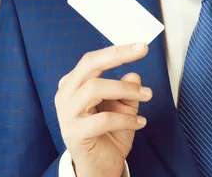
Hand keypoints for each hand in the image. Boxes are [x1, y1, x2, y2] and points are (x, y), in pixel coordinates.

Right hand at [54, 42, 152, 176]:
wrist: (100, 167)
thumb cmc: (108, 135)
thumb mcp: (123, 108)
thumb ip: (127, 91)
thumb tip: (134, 74)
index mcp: (74, 84)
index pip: (93, 60)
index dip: (117, 51)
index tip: (140, 46)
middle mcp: (66, 95)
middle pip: (89, 66)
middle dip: (116, 56)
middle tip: (140, 52)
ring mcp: (67, 114)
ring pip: (94, 89)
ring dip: (124, 88)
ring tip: (146, 95)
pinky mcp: (74, 133)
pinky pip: (102, 119)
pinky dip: (126, 119)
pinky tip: (140, 123)